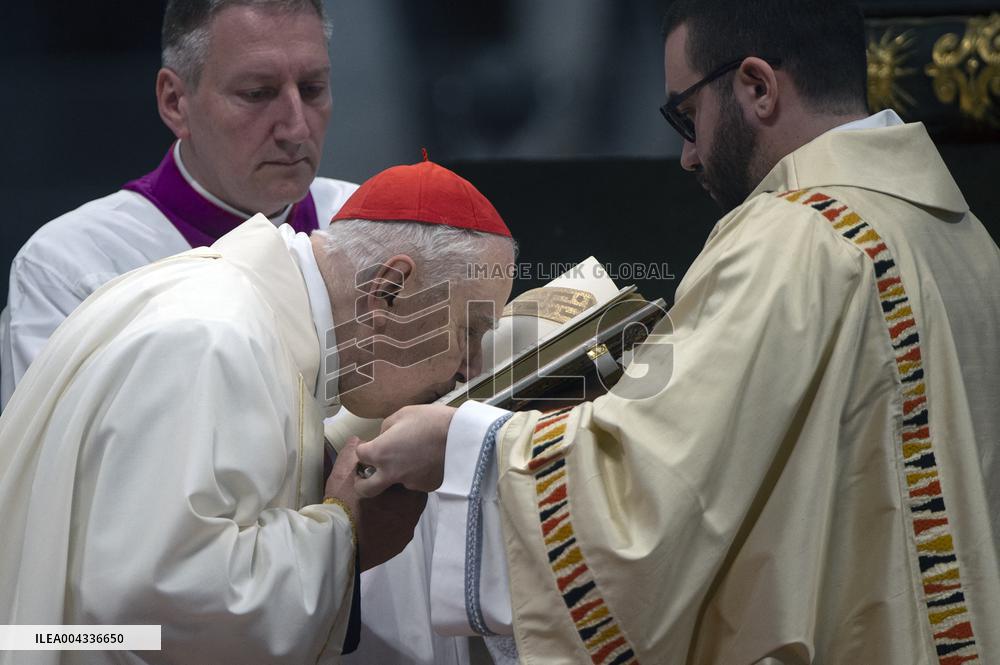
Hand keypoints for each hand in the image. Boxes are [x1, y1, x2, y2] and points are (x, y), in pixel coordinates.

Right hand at [324, 437, 426, 570]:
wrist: (339, 544)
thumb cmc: (341, 506)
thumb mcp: (341, 475)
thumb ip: (351, 455)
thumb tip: (357, 440)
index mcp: (397, 484)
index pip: (407, 472)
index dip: (396, 472)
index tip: (385, 475)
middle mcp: (409, 504)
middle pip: (412, 491)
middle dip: (401, 490)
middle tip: (385, 493)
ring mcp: (408, 524)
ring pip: (409, 510)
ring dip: (400, 508)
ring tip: (382, 510)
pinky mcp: (403, 541)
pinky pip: (404, 528)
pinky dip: (395, 525)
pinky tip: (382, 525)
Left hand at [354, 404, 455, 497]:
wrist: (463, 438)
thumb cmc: (432, 421)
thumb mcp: (404, 414)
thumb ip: (387, 428)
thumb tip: (384, 437)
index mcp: (381, 452)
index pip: (359, 456)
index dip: (363, 449)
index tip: (368, 444)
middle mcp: (391, 473)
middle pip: (366, 489)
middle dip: (362, 483)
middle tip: (369, 474)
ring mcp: (409, 483)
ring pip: (395, 482)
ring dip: (397, 472)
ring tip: (415, 455)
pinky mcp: (426, 488)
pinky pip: (415, 481)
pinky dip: (416, 473)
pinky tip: (428, 460)